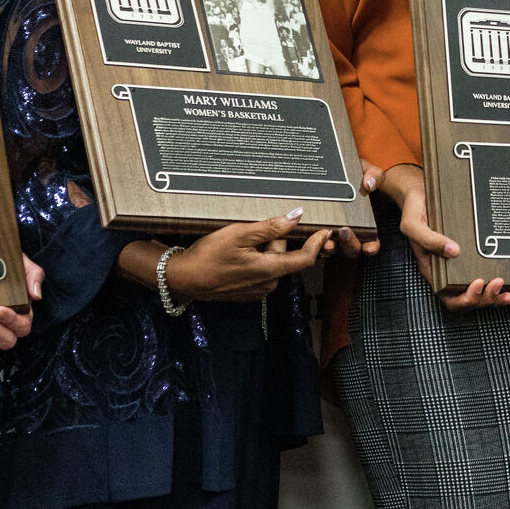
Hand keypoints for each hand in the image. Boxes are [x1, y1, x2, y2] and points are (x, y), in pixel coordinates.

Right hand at [166, 209, 330, 302]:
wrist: (183, 279)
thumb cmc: (207, 257)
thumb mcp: (240, 234)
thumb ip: (271, 227)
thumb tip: (295, 217)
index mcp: (270, 270)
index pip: (305, 259)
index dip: (317, 243)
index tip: (325, 231)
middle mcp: (268, 283)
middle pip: (283, 255)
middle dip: (273, 240)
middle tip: (250, 233)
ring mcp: (257, 289)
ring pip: (270, 262)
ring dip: (261, 250)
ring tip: (238, 245)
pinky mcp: (247, 291)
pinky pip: (259, 270)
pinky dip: (253, 259)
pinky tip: (235, 255)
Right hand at [380, 164, 509, 310]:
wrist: (420, 191)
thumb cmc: (414, 210)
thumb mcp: (413, 224)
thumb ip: (428, 239)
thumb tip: (452, 251)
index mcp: (433, 268)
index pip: (448, 295)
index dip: (464, 298)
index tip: (477, 284)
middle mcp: (447, 269)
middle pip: (467, 297)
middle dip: (484, 298)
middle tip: (497, 284)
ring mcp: (460, 262)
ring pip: (478, 290)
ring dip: (493, 295)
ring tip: (506, 290)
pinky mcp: (471, 252)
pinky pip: (484, 271)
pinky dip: (496, 280)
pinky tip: (509, 278)